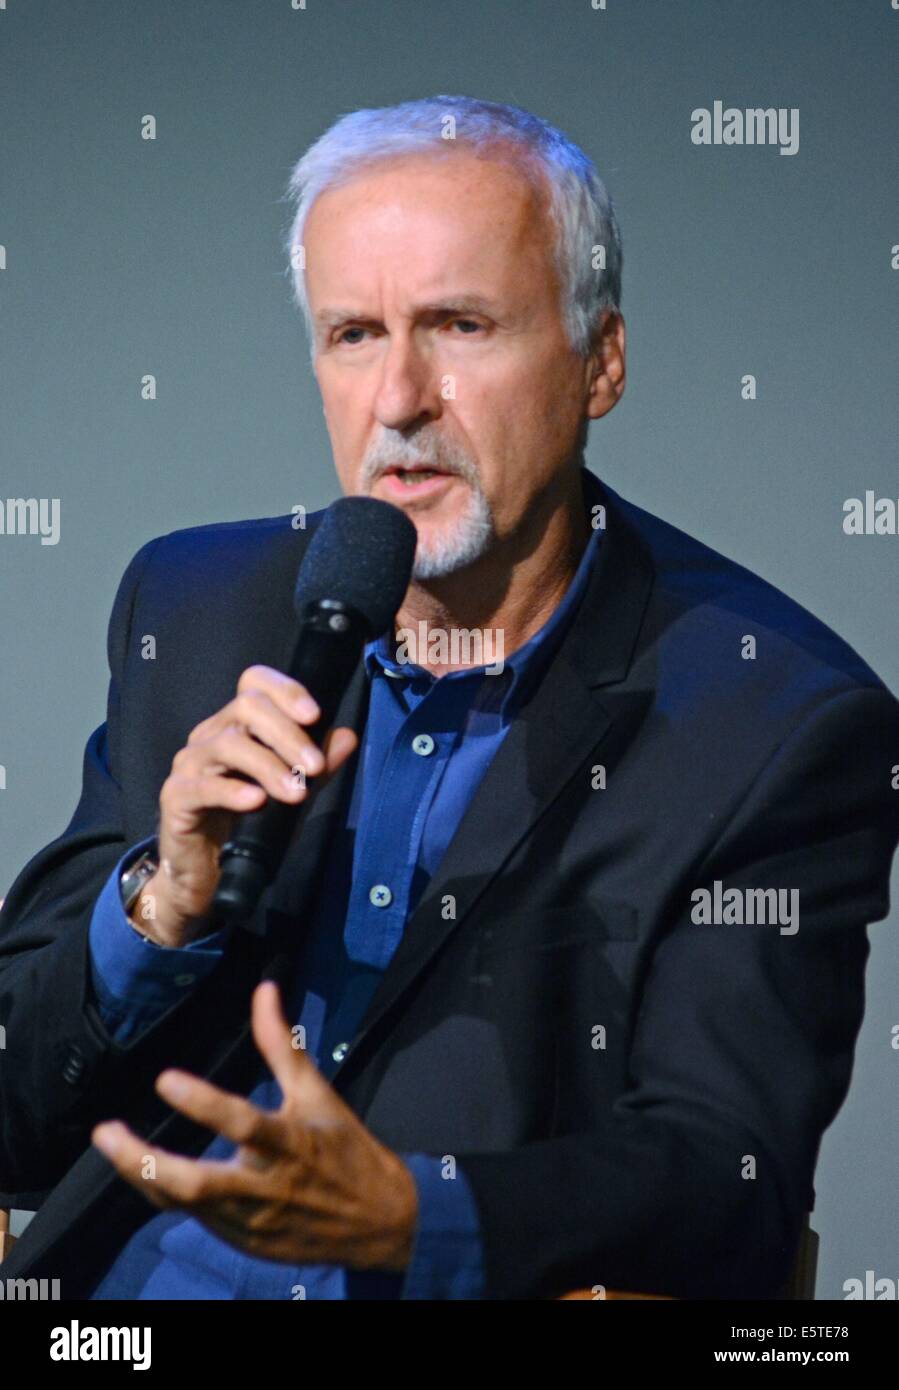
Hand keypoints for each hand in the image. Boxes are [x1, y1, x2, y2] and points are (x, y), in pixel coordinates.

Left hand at [91, 981, 418, 1270]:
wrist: (378, 1222)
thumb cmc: (345, 1149)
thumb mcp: (317, 1092)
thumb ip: (282, 1044)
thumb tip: (265, 990)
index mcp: (289, 1143)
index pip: (241, 1122)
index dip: (202, 1103)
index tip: (164, 1080)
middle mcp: (265, 1186)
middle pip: (195, 1184)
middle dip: (144, 1161)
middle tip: (106, 1133)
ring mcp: (250, 1220)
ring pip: (183, 1204)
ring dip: (142, 1176)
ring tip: (113, 1144)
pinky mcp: (243, 1241)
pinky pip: (192, 1219)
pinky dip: (165, 1193)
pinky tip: (145, 1171)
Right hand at [136, 665, 358, 945]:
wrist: (206, 867)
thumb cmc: (249, 819)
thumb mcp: (292, 788)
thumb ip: (318, 764)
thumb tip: (348, 737)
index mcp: (237, 723)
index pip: (255, 683)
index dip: (285, 689)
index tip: (315, 714)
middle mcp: (211, 733)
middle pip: (247, 707)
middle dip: (287, 734)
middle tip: (316, 767)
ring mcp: (191, 762)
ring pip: (229, 745)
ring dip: (269, 766)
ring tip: (296, 793)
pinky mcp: (176, 795)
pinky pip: (203, 786)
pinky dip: (232, 791)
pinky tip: (256, 801)